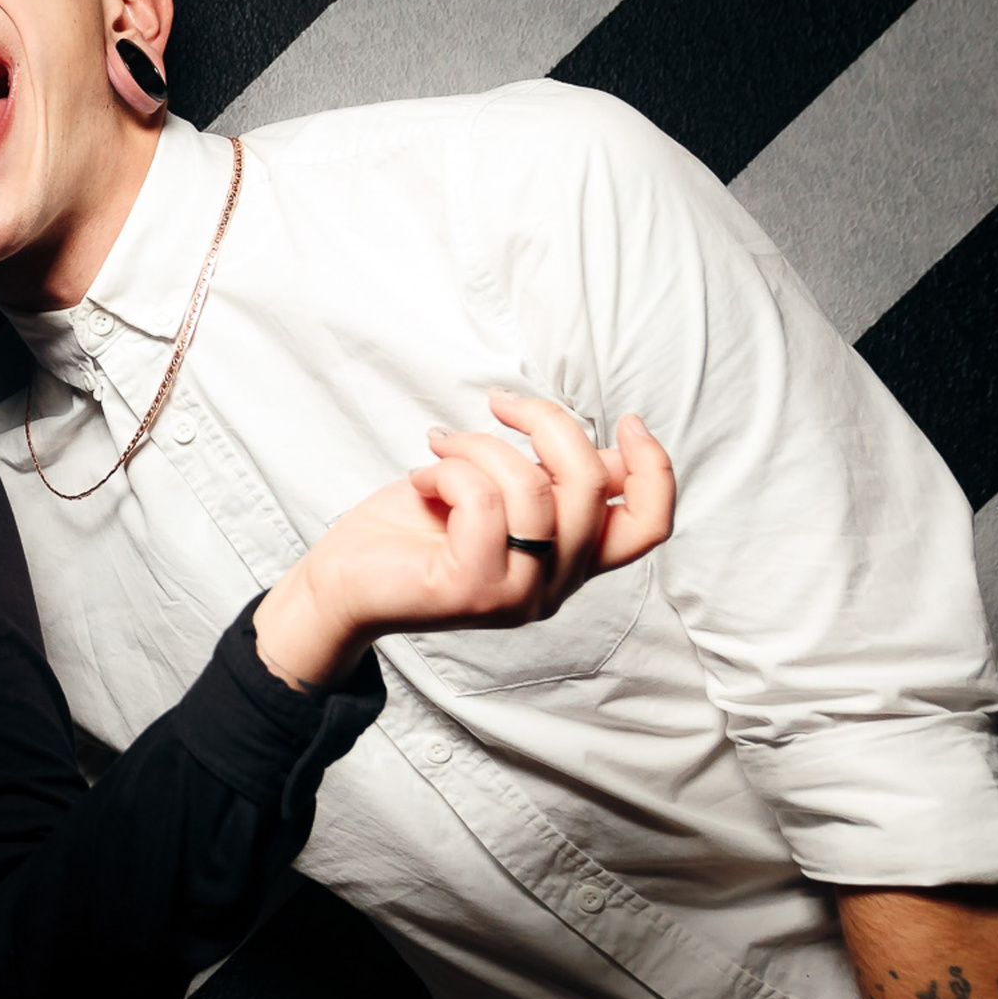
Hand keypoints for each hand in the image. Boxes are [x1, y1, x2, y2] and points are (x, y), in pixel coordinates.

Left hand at [253, 389, 673, 691]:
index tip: (623, 419)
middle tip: (497, 404)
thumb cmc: (415, 527)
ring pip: (534, 487)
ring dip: (479, 445)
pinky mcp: (475, 591)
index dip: (654, 467)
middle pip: (589, 484)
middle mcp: (555, 585)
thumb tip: (609, 444)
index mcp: (569, 560)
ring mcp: (519, 594)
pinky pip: (482, 502)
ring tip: (440, 446)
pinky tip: (422, 479)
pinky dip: (447, 471)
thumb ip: (552, 476)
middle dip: (544, 422)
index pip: (649, 525)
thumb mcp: (498, 490)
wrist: (342, 580)